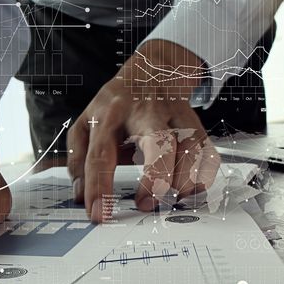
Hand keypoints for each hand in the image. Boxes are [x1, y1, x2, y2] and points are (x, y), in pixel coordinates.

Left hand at [67, 39, 220, 221]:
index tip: (98, 214)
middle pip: (158, 143)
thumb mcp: (86, 122)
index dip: (98, 188)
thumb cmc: (116, 104)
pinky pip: (206, 151)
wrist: (152, 70)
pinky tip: (189, 190)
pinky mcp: (194, 122)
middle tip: (145, 204)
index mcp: (110, 116)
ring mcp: (173, 116)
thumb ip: (77, 158)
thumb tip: (80, 195)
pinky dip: (201, 175)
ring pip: (188, 148)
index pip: (101, 155)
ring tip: (169, 200)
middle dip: (155, 178)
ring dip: (183, 180)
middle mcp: (144, 114)